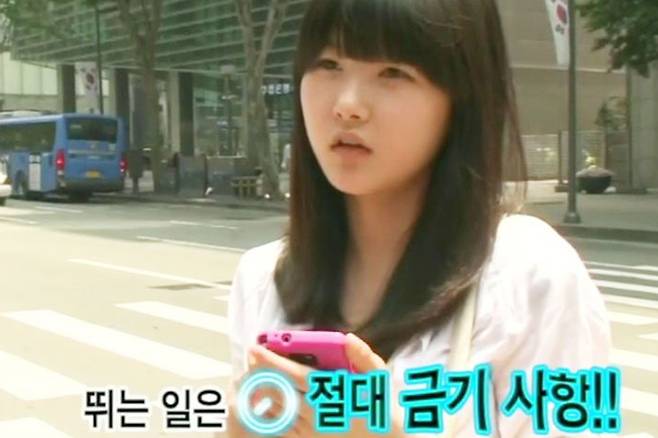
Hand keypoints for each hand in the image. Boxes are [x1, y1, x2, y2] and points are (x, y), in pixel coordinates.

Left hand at [246, 333, 406, 436]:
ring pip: (275, 409)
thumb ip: (363, 357)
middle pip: (279, 391)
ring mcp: (310, 431)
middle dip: (260, 373)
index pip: (295, 375)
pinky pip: (279, 427)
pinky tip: (263, 398)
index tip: (256, 349)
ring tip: (252, 373)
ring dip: (260, 390)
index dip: (272, 361)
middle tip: (251, 358)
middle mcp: (319, 413)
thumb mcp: (379, 377)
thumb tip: (348, 339)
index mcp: (334, 393)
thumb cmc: (380, 405)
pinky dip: (267, 411)